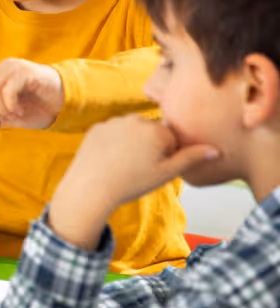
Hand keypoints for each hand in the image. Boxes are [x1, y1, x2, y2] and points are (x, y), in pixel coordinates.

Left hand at [0, 58, 63, 128]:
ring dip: (0, 108)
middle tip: (6, 116)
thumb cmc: (39, 109)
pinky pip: (7, 89)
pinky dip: (9, 104)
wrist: (66, 104)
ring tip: (15, 113)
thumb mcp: (12, 117)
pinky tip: (20, 110)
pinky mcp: (26, 72)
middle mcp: (3, 68)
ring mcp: (14, 68)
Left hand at [49, 114, 218, 249]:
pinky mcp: (98, 127)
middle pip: (152, 133)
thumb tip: (217, 150)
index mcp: (157, 130)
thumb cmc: (132, 182)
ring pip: (132, 133)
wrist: (91, 187)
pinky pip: (113, 134)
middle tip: (138, 168)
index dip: (166, 156)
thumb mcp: (167, 173)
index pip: (171, 139)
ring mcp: (114, 121)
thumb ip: (192, 158)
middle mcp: (136, 119)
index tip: (153, 168)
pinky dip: (113, 144)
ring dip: (132, 144)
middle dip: (150, 147)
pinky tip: (109, 159)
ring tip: (123, 165)